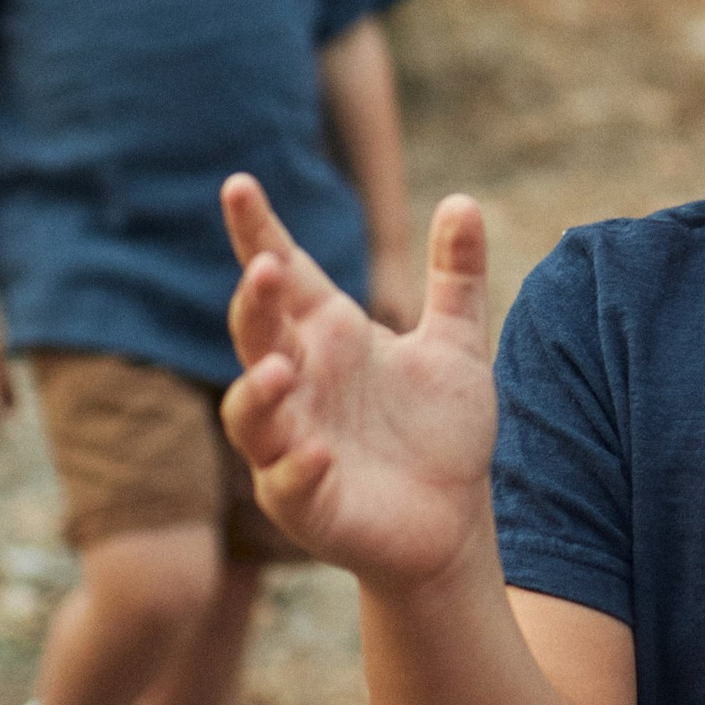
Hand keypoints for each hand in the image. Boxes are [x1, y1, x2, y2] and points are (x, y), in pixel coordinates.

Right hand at [222, 175, 496, 585]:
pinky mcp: (306, 502)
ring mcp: (292, 444)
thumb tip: (464, 200)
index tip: (240, 184)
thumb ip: (456, 278)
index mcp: (328, 337)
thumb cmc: (440, 431)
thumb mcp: (457, 346)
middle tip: (264, 268)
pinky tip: (319, 454)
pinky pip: (288, 482)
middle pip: (257, 335)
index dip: (257, 232)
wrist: (454, 520)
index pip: (284, 276)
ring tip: (278, 371)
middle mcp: (299, 384)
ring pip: (252, 413)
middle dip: (253, 303)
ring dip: (259, 391)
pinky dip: (297, 467)